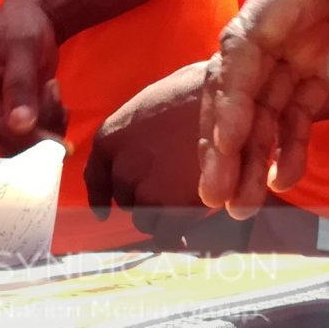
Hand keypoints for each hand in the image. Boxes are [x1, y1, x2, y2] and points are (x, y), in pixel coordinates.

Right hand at [0, 0, 67, 153]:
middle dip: (39, 132)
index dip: (29, 139)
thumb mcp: (23, 49)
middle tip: (60, 102)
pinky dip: (46, 127)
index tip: (62, 142)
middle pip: (6, 142)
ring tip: (54, 92)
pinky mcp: (1, 120)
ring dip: (46, 127)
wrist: (29, 17)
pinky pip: (26, 139)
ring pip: (19, 144)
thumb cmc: (22, 27)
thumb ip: (20, 86)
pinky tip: (53, 101)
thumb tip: (19, 126)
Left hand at [82, 64, 214, 242]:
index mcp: (111, 137)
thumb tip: (138, 153)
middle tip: (168, 190)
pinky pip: (165, 234)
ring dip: (160, 216)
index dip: (101, 196)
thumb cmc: (196, 93)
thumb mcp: (152, 105)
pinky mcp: (175, 208)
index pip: (96, 177)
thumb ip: (137, 136)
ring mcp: (148, 189)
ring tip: (183, 202)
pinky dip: (175, 234)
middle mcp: (123, 166)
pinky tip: (187, 228)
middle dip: (143, 198)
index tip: (104, 213)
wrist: (233, 104)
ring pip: (143, 220)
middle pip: (125, 199)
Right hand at [199, 0, 328, 216]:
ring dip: (250, 150)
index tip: (227, 141)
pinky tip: (283, 179)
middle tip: (217, 195)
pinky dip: (288, 141)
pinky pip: (300, 106)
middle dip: (225, 136)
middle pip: (242, 80)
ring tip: (239, 205)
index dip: (230, 93)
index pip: (246, 41)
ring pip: (264, 101)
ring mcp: (311, 39)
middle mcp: (292, 14)